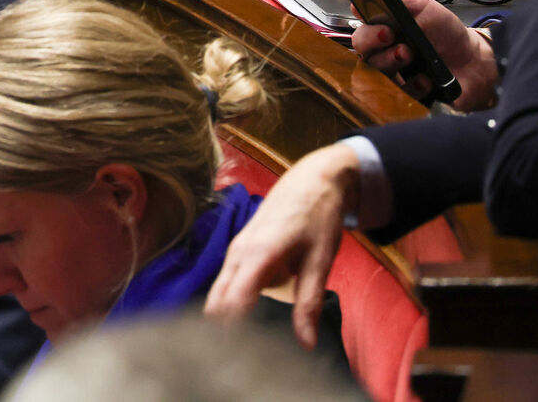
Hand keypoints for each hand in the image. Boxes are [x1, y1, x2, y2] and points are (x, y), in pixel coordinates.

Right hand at [203, 144, 358, 348]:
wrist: (314, 179)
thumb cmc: (319, 217)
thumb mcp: (321, 261)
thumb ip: (309, 303)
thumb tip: (306, 344)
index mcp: (258, 254)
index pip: (233, 301)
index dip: (232, 332)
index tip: (239, 358)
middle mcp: (238, 252)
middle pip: (216, 301)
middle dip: (221, 330)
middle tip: (236, 358)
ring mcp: (235, 249)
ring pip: (217, 292)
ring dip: (223, 317)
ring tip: (239, 345)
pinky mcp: (238, 248)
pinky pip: (225, 281)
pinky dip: (229, 302)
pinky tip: (246, 318)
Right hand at [350, 0, 499, 110]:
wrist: (473, 59)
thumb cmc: (446, 32)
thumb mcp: (423, 8)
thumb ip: (397, 2)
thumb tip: (359, 5)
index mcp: (384, 35)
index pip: (360, 38)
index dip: (368, 36)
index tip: (387, 32)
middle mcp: (384, 57)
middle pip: (365, 60)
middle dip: (382, 53)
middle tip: (404, 48)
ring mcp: (395, 78)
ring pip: (379, 79)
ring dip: (395, 67)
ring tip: (415, 60)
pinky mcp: (407, 96)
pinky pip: (400, 97)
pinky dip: (414, 86)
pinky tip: (427, 80)